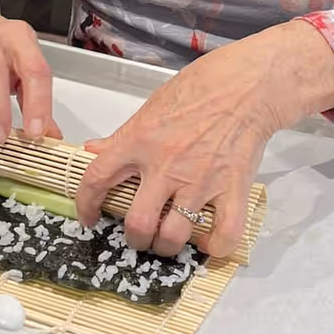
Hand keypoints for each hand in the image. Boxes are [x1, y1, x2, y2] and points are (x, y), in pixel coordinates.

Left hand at [75, 20, 333, 259]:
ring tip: (168, 240)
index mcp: (139, 140)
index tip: (89, 217)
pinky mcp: (232, 189)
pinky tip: (208, 243)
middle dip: (134, 238)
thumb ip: (122, 136)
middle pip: (138, 223)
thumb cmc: (199, 89)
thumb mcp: (151, 107)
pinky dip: (215, 248)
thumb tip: (94, 151)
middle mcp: (166, 166)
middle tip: (139, 235)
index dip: (86, 205)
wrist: (247, 86)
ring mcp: (200, 181)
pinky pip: (225, 234)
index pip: (97, 179)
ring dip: (166, 246)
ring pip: (173, 236)